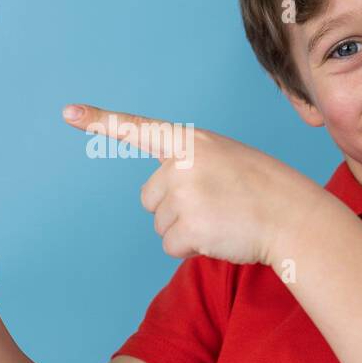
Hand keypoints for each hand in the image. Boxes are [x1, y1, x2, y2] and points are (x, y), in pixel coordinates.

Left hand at [60, 104, 327, 266]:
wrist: (294, 216)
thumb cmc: (262, 190)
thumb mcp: (223, 160)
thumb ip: (189, 166)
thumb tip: (161, 198)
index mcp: (189, 141)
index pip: (136, 128)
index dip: (99, 121)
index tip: (67, 112)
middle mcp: (180, 163)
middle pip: (150, 198)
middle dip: (175, 210)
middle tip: (216, 206)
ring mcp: (183, 194)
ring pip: (161, 225)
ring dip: (187, 231)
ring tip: (223, 219)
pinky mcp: (188, 226)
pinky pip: (171, 247)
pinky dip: (192, 250)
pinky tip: (220, 236)